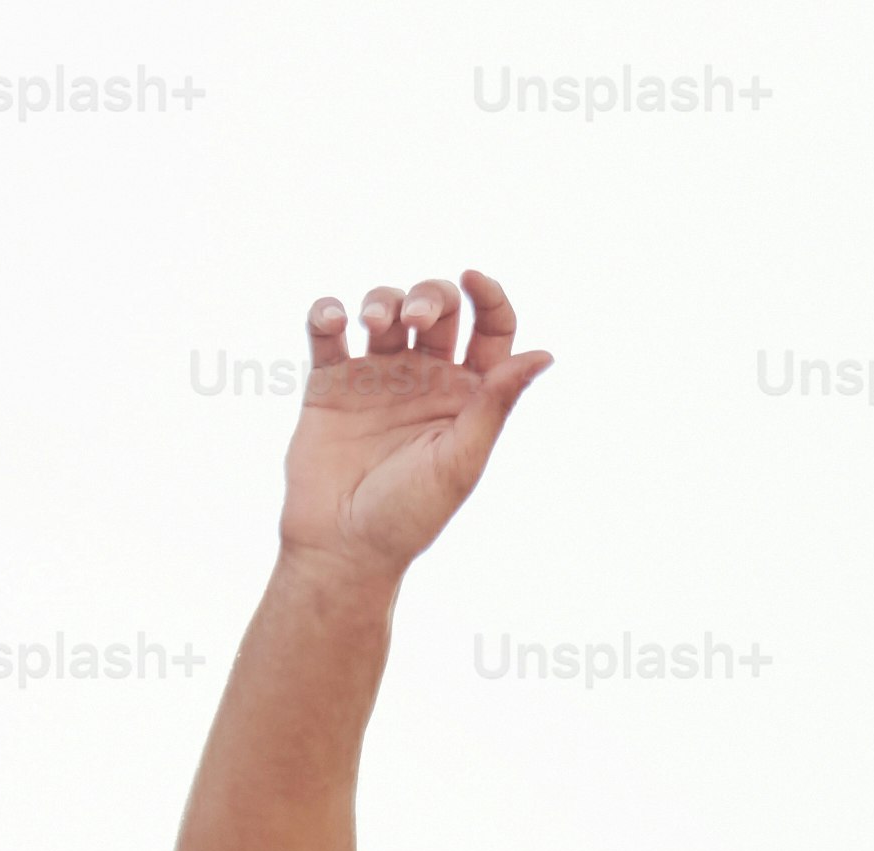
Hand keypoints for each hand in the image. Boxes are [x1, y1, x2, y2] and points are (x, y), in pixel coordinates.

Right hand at [278, 272, 551, 576]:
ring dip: (382, 300)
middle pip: (437, 308)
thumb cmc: (407, 515)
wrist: (340, 547)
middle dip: (430, 294)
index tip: (473, 279)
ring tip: (371, 323)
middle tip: (417, 315)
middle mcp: (424, 379)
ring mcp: (376, 377)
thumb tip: (545, 355)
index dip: (488, 296)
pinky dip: (328, 312)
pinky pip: (328, 331)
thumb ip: (495, 405)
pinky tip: (334, 317)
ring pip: (385, 309)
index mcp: (466, 395)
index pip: (490, 329)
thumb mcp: (460, 461)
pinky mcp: (330, 383)